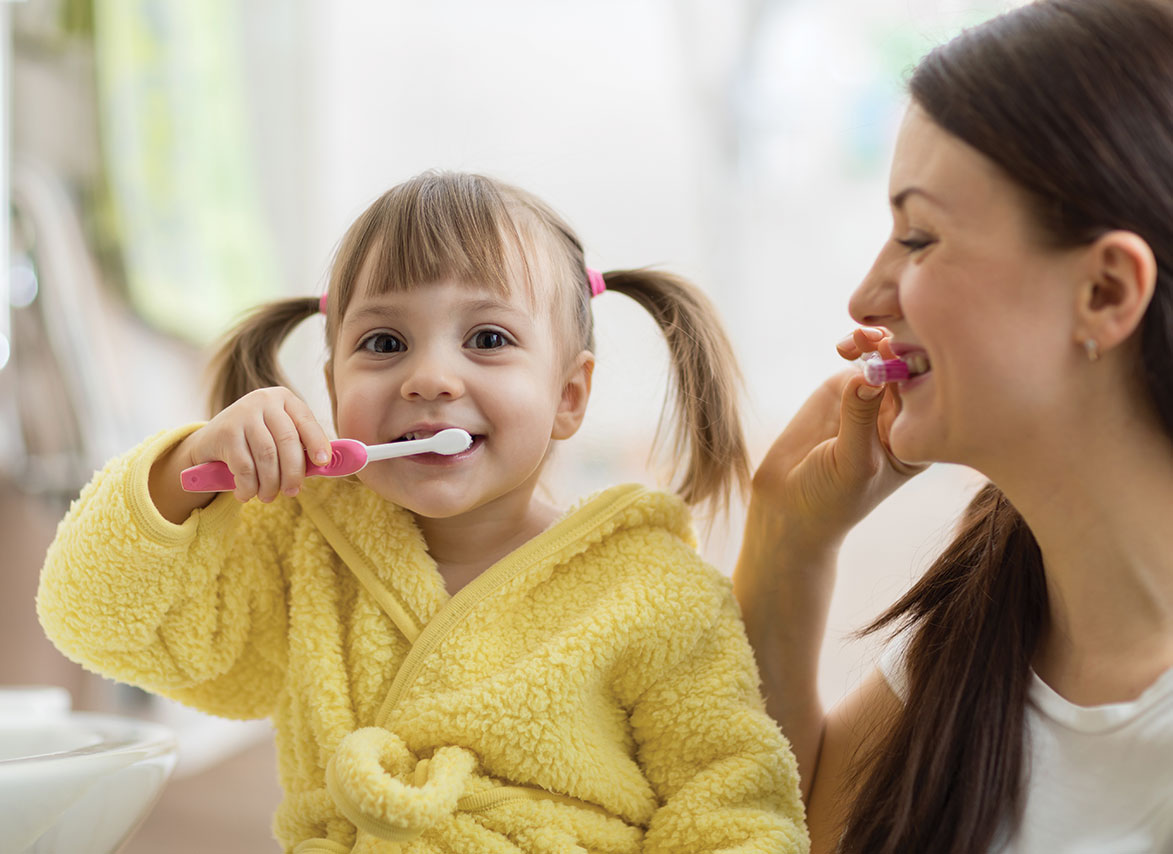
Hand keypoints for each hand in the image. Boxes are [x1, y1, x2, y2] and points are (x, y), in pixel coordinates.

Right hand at [164, 388, 333, 505]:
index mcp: (283, 399)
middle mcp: (263, 401)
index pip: (306, 421)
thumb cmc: (255, 442)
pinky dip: (248, 486)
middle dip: (293, 471)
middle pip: (287, 440)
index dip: (317, 443)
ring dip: (270, 483)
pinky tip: (247, 494)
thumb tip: (327, 466)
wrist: (209, 441)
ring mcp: (242, 414)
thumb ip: (301, 446)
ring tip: (268, 496)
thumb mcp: (278, 436)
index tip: (323, 463)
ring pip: (267, 455)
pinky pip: (244, 467)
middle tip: (293, 492)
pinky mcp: (225, 432)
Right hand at [752, 328, 924, 552]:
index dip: (921, 370)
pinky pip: (858, 356)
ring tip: (861, 338)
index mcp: (916, 438)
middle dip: (900, 347)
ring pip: (885, 357)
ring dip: (877, 340)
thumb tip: (870, 374)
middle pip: (911, 368)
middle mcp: (901, 414)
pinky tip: (846, 344)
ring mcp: (873, 398)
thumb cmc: (831, 498)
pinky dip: (856, 344)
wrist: (790, 505)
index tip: (903, 357)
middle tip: (881, 339)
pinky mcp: (842, 388)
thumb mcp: (852, 462)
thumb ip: (860, 419)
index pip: (929, 396)